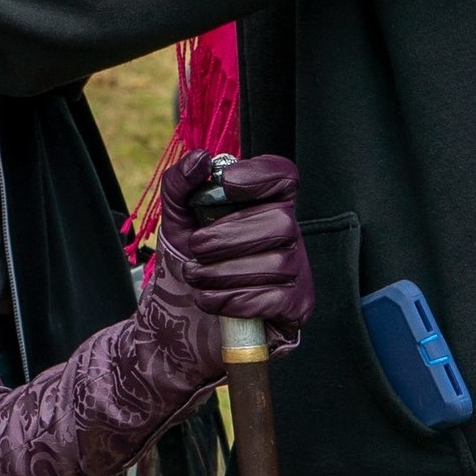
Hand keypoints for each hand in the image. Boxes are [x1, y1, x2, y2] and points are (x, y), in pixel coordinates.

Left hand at [154, 153, 312, 331]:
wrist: (186, 316)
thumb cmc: (192, 262)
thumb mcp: (177, 220)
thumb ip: (180, 185)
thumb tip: (199, 159)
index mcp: (264, 205)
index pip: (283, 175)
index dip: (258, 175)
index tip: (225, 183)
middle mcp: (289, 234)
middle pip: (280, 222)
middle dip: (226, 237)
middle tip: (197, 250)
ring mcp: (298, 270)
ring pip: (274, 264)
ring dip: (221, 273)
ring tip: (198, 277)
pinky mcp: (297, 306)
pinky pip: (273, 299)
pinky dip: (231, 300)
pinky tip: (211, 300)